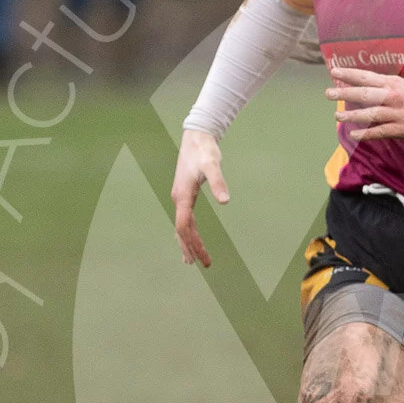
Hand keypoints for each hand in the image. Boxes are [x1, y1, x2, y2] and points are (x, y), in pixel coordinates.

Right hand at [171, 129, 229, 265]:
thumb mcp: (213, 165)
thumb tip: (225, 201)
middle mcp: (178, 199)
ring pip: (181, 225)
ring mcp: (180, 197)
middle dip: (191, 248)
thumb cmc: (205, 151)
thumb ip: (219, 182)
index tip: (203, 257)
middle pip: (182, 230)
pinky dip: (186, 232)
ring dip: (186, 243)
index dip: (193, 243)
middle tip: (205, 265)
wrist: (197, 137)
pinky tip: (190, 238)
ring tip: (191, 260)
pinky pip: (184, 218)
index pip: (185, 226)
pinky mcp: (184, 194)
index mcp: (182, 196)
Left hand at [328, 67, 403, 140]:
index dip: (350, 74)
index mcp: (391, 83)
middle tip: (329, 93)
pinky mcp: (400, 129)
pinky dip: (366, 133)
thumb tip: (352, 83)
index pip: (367, 76)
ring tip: (337, 116)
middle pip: (366, 94)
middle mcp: (393, 96)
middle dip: (346, 93)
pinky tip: (353, 134)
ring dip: (353, 115)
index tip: (334, 71)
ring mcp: (396, 113)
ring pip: (371, 114)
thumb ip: (377, 85)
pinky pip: (380, 131)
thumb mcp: (396, 85)